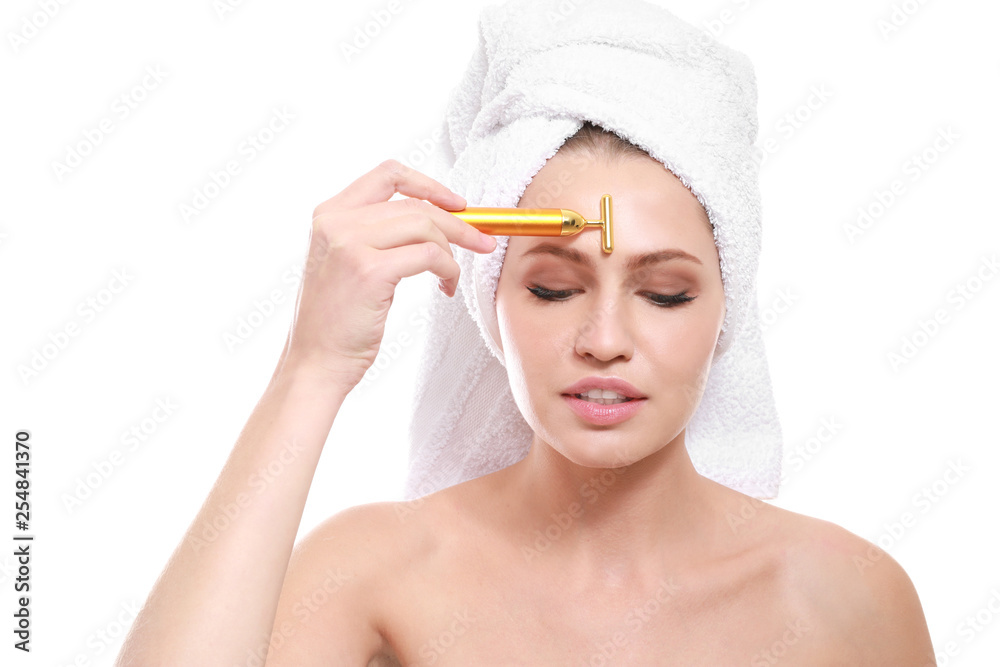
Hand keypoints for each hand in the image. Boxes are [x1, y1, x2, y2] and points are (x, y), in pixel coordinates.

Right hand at [275, 159, 495, 393]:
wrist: (315, 363)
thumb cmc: (336, 323)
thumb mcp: (346, 264)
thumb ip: (375, 235)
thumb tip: (434, 221)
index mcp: (328, 215)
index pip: (387, 174)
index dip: (429, 185)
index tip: (457, 203)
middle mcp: (336, 222)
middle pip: (414, 204)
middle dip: (457, 222)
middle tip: (481, 242)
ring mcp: (350, 244)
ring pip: (425, 226)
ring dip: (451, 251)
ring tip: (450, 277)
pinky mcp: (370, 270)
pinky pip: (429, 255)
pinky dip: (448, 269)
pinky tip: (445, 287)